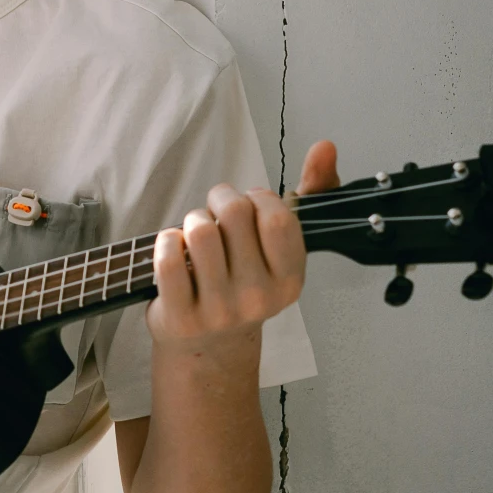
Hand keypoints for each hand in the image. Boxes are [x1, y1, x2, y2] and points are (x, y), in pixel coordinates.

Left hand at [147, 140, 339, 348]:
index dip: (258, 198)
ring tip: (197, 231)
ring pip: (199, 230)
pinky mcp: (182, 317)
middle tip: (217, 211)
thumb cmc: (248, 281)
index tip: (251, 205)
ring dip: (192, 219)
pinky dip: (166, 241)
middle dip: (220, 198)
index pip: (276, 217)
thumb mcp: (284, 246)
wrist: (211, 345)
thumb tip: (325, 146)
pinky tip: (174, 248)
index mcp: (290, 278)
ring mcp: (220, 310)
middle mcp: (258, 297)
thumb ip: (311, 193)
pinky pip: (167, 258)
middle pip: (234, 213)